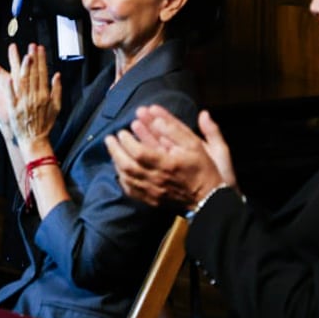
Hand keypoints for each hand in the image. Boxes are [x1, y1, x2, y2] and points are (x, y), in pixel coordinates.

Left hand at [8, 43, 60, 157]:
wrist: (35, 140)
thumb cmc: (45, 124)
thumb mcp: (56, 108)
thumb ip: (57, 90)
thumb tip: (57, 75)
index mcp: (45, 96)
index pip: (43, 73)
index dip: (41, 60)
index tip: (40, 48)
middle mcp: (34, 97)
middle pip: (33, 74)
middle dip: (33, 59)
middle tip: (31, 46)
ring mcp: (24, 103)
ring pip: (23, 81)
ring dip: (23, 67)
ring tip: (23, 54)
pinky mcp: (14, 109)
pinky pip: (12, 96)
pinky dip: (11, 87)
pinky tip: (9, 77)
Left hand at [105, 105, 232, 208]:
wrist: (209, 198)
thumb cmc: (203, 168)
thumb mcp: (195, 144)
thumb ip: (176, 129)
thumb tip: (157, 117)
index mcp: (167, 164)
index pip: (139, 153)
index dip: (127, 141)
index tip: (123, 131)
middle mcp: (157, 179)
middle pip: (128, 166)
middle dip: (115, 150)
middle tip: (109, 138)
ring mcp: (153, 192)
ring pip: (127, 178)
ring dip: (116, 162)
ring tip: (113, 150)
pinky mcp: (152, 199)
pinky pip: (131, 191)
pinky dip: (122, 179)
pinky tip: (120, 169)